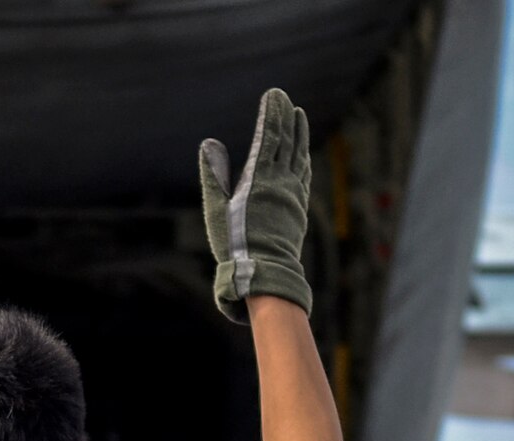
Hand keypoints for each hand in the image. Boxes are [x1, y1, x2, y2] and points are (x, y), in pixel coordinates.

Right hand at [198, 88, 313, 322]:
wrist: (265, 272)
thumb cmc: (234, 243)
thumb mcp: (216, 209)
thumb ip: (213, 174)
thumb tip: (209, 143)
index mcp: (260, 177)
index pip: (269, 136)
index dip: (272, 113)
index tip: (274, 95)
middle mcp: (281, 181)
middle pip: (287, 141)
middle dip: (286, 117)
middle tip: (285, 98)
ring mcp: (293, 194)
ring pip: (299, 155)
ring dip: (299, 134)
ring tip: (299, 116)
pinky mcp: (298, 208)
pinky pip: (303, 175)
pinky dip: (303, 158)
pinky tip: (303, 154)